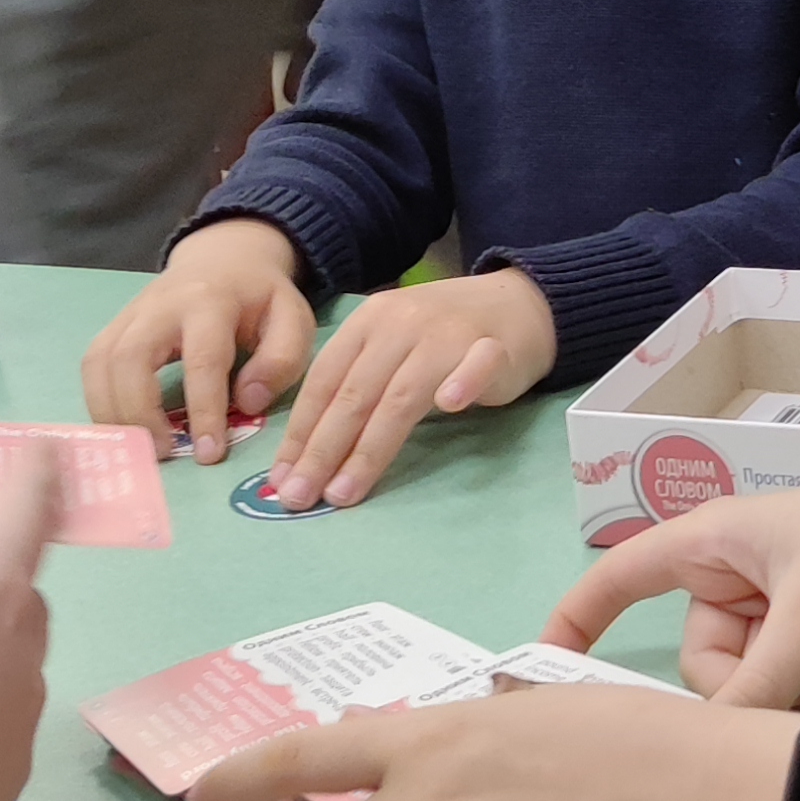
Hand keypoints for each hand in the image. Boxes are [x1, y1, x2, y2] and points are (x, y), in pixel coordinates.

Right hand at [79, 216, 314, 463]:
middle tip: (164, 453)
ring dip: (113, 413)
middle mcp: (161, 305)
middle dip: (140, 413)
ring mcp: (130, 314)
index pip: (202, 360)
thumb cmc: (258, 298)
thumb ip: (281, 359)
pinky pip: (92, 365)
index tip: (209, 453)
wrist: (222, 259)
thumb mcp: (292, 318)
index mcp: (211, 301)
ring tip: (141, 448)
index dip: (203, 410)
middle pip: (130, 358)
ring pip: (100, 363)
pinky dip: (99, 402)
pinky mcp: (114, 327)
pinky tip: (123, 429)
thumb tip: (247, 402)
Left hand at [268, 267, 556, 510]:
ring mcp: (448, 335)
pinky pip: (477, 365)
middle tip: (301, 496)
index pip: (325, 382)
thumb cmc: (443, 337)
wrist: (517, 303)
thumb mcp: (388, 348)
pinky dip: (463, 382)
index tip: (282, 479)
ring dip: (370, 446)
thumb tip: (307, 453)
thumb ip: (355, 387)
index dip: (301, 432)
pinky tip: (450, 405)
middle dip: (322, 450)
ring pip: (403, 395)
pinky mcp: (493, 347)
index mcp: (367, 323)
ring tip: (345, 491)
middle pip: (355, 394)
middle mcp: (400, 324)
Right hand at [545, 448, 799, 708]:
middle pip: (701, 660)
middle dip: (750, 677)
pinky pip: (793, 684)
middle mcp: (735, 575)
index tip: (542, 672)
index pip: (617, 578)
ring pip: (751, 683)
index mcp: (711, 541)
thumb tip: (705, 752)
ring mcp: (779, 609)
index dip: (575, 621)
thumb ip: (753, 689)